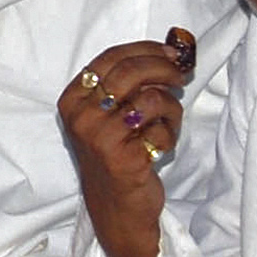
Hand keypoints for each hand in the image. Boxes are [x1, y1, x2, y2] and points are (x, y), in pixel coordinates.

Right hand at [59, 33, 195, 256]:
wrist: (118, 213)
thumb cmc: (119, 159)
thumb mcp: (113, 116)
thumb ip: (132, 83)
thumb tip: (176, 43)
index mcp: (71, 100)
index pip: (110, 58)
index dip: (147, 49)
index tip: (175, 50)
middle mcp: (79, 115)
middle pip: (131, 71)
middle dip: (166, 68)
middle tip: (185, 73)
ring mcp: (98, 136)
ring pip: (152, 98)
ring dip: (172, 108)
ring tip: (168, 125)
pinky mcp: (122, 155)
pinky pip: (161, 126)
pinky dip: (170, 134)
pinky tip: (160, 148)